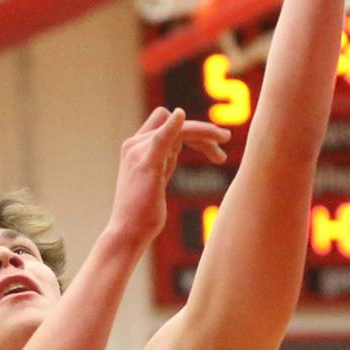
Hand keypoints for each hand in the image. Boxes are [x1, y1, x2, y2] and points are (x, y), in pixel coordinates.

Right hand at [108, 108, 228, 247]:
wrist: (127, 233)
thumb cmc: (142, 214)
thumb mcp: (155, 179)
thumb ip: (164, 160)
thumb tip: (175, 148)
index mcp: (136, 147)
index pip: (165, 122)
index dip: (189, 130)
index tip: (209, 149)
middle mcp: (135, 145)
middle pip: (177, 123)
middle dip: (203, 134)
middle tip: (222, 151)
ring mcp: (139, 152)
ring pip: (180, 129)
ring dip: (205, 135)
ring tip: (221, 154)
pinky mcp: (146, 163)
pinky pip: (162, 137)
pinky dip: (172, 126)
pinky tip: (180, 116)